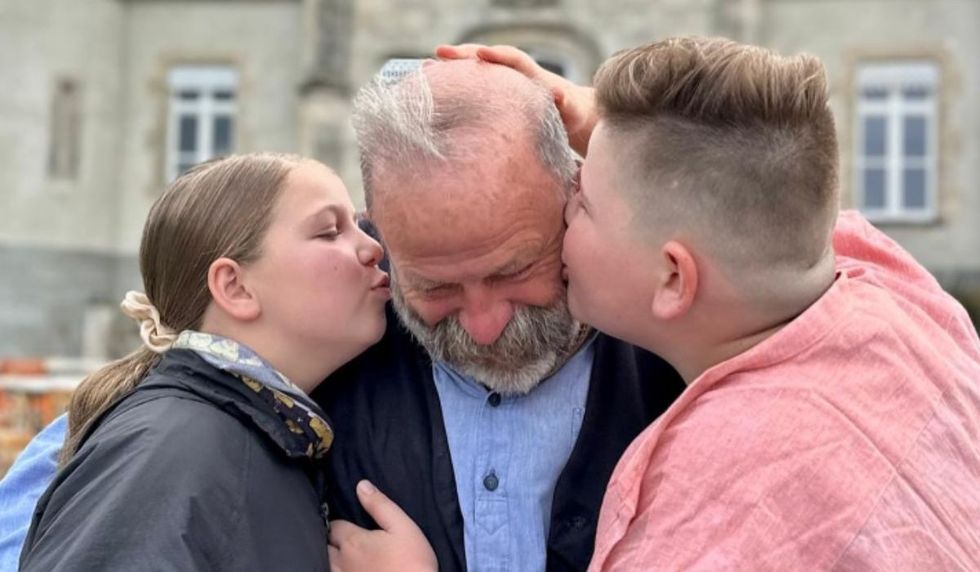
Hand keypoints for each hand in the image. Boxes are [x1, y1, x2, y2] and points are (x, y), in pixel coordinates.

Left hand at [328, 480, 436, 571]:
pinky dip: (335, 570)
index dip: (340, 523)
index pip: (335, 526)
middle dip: (331, 540)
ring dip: (330, 557)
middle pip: (326, 546)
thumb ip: (380, 505)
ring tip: (342, 554)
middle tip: (342, 538)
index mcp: (353, 541)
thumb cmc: (412, 563)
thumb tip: (361, 485)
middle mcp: (342, 562)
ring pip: (326, 564)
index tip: (346, 523)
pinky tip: (347, 569)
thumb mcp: (402, 527)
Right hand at [435, 43, 597, 155]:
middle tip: (438, 54)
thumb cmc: (571, 113)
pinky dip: (455, 82)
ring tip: (426, 67)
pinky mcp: (495, 93)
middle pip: (486, 59)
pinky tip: (432, 86)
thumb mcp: (571, 110)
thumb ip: (565, 103)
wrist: (571, 112)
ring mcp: (503, 82)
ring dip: (453, 68)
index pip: (513, 60)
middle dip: (464, 56)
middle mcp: (514, 73)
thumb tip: (560, 95)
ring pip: (475, 70)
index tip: (480, 54)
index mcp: (532, 75)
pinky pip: (473, 84)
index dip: (497, 57)